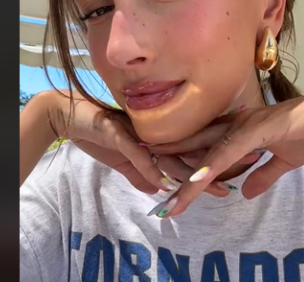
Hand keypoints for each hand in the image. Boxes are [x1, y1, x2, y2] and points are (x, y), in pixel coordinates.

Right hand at [71, 109, 233, 196]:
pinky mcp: (118, 135)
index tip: (235, 175)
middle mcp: (153, 134)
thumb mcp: (122, 159)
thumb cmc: (97, 133)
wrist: (68, 115)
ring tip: (208, 186)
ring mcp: (137, 134)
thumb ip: (141, 173)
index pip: (189, 153)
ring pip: (169, 156)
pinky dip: (151, 170)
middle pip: (187, 154)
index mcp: (157, 138)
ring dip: (188, 172)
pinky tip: (164, 183)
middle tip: (235, 182)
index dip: (212, 163)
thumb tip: (158, 189)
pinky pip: (137, 155)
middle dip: (211, 169)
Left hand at [148, 89, 303, 216]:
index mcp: (241, 131)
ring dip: (185, 176)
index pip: (205, 148)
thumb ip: (262, 175)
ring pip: (206, 154)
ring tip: (163, 195)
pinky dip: (209, 169)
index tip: (162, 175)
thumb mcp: (284, 162)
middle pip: (196, 147)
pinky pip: (227, 153)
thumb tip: (244, 193)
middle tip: (143, 174)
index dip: (182, 160)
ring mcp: (245, 126)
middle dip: (170, 163)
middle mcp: (237, 125)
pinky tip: (193, 182)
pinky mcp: (256, 131)